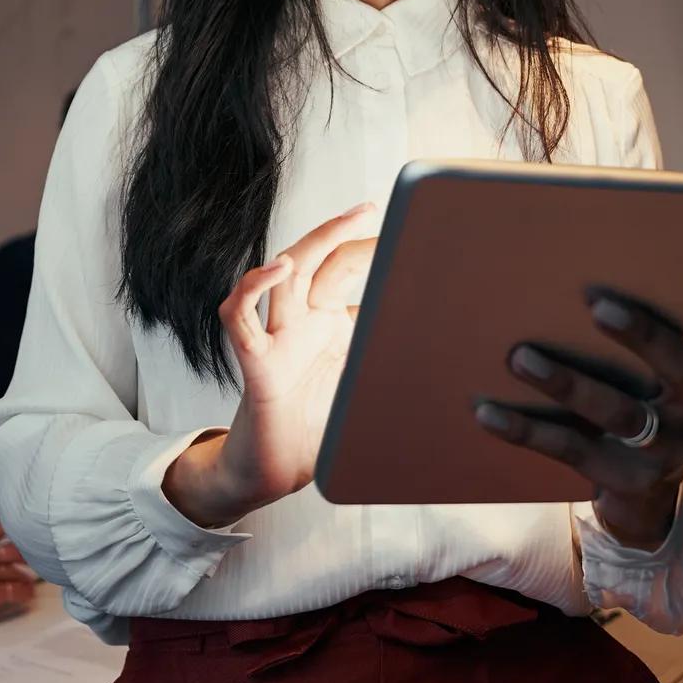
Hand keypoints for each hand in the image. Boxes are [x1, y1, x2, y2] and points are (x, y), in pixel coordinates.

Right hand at [0, 519, 36, 635]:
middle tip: (36, 559)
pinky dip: (24, 593)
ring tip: (31, 581)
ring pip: (16, 572)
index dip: (15, 528)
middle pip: (14, 550)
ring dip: (26, 577)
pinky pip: (15, 591)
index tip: (26, 530)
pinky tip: (28, 594)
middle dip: (26, 556)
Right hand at [164, 202, 378, 526]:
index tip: (401, 232)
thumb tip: (442, 344)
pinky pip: (241, 318)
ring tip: (339, 225)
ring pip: (282, 277)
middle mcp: (299, 323)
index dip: (366, 249)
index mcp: (326, 324)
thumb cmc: (317, 429)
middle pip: (314, 261)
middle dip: (340, 232)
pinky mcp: (256, 364)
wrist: (277, 472)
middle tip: (369, 209)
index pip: (342, 271)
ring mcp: (275, 339)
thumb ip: (390, 360)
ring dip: (309, 245)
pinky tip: (276, 269)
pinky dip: (251, 289)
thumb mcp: (366, 384)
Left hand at [474, 290, 682, 550]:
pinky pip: (571, 452)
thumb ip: (624, 352)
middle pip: (628, 405)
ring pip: (603, 426)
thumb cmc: (638, 407)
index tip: (596, 303)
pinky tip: (488, 413)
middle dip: (574, 378)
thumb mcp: (646, 382)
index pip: (678, 359)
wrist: (653, 490)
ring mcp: (655, 461)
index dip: (642, 332)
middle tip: (523, 350)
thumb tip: (556, 298)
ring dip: (557, 392)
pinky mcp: (625, 485)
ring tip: (515, 363)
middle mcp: (680, 426)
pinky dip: (527, 430)